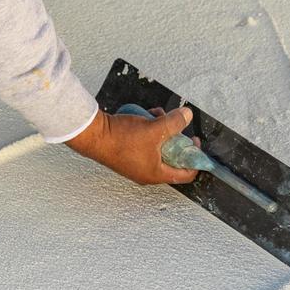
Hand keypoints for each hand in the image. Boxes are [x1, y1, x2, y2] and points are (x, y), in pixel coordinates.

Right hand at [65, 106, 199, 185]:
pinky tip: (146, 118)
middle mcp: (146, 173)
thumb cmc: (121, 139)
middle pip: (172, 160)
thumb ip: (175, 122)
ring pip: (158, 150)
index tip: (195, 142)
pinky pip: (146, 145)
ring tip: (158, 117)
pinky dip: (149, 132)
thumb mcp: (155, 128)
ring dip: (162, 132)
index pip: (186, 174)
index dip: (195, 158)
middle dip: (176, 140)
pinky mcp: (127, 156)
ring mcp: (135, 165)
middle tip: (176, 126)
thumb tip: (187, 115)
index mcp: (156, 174)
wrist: (93, 136)